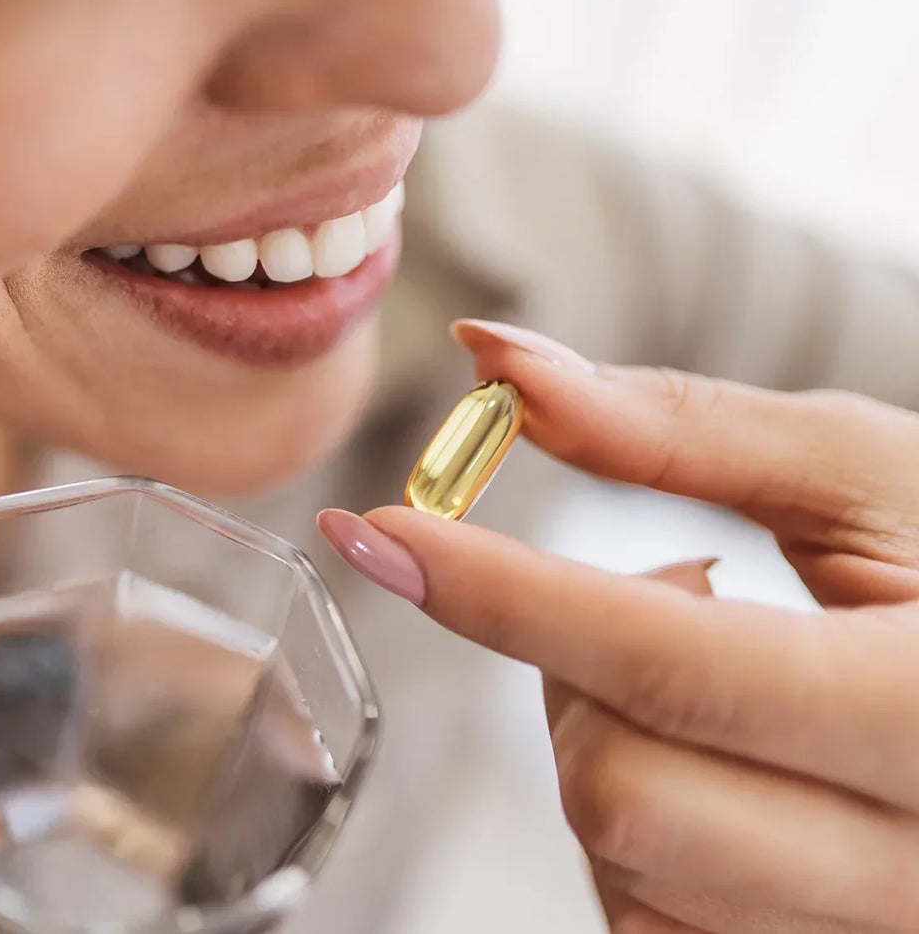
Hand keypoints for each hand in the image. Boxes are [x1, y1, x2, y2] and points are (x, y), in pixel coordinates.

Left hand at [319, 321, 918, 933]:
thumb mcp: (869, 475)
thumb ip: (678, 426)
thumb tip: (496, 364)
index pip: (667, 665)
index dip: (501, 592)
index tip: (376, 529)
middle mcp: (916, 868)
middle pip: (619, 789)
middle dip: (571, 675)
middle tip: (656, 590)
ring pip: (620, 866)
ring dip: (605, 744)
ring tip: (711, 674)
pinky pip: (648, 921)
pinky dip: (637, 830)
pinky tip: (718, 763)